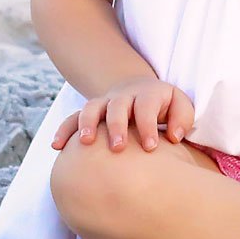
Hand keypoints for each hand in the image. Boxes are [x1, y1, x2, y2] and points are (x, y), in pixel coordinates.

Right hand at [50, 77, 194, 153]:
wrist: (137, 90)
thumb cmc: (163, 106)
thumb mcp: (179, 105)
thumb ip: (182, 118)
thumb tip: (174, 136)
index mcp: (147, 95)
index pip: (146, 107)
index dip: (147, 126)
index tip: (150, 147)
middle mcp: (123, 98)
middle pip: (117, 107)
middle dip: (116, 126)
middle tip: (118, 148)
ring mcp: (104, 104)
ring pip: (91, 108)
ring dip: (87, 124)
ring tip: (86, 143)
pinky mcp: (90, 113)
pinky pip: (72, 118)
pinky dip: (64, 129)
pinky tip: (56, 146)